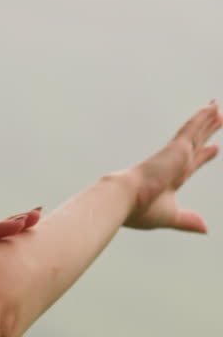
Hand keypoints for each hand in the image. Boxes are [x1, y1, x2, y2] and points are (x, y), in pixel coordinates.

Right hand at [123, 100, 222, 231]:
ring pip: (195, 132)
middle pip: (195, 143)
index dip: (203, 155)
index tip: (214, 147)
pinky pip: (193, 128)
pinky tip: (213, 108)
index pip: (191, 164)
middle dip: (206, 132)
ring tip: (217, 108)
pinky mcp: (177, 148)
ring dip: (207, 120)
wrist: (124, 199)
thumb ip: (188, 220)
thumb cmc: (140, 211)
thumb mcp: (171, 216)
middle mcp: (173, 164)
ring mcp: (175, 154)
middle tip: (217, 118)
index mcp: (170, 179)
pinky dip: (203, 117)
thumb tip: (205, 229)